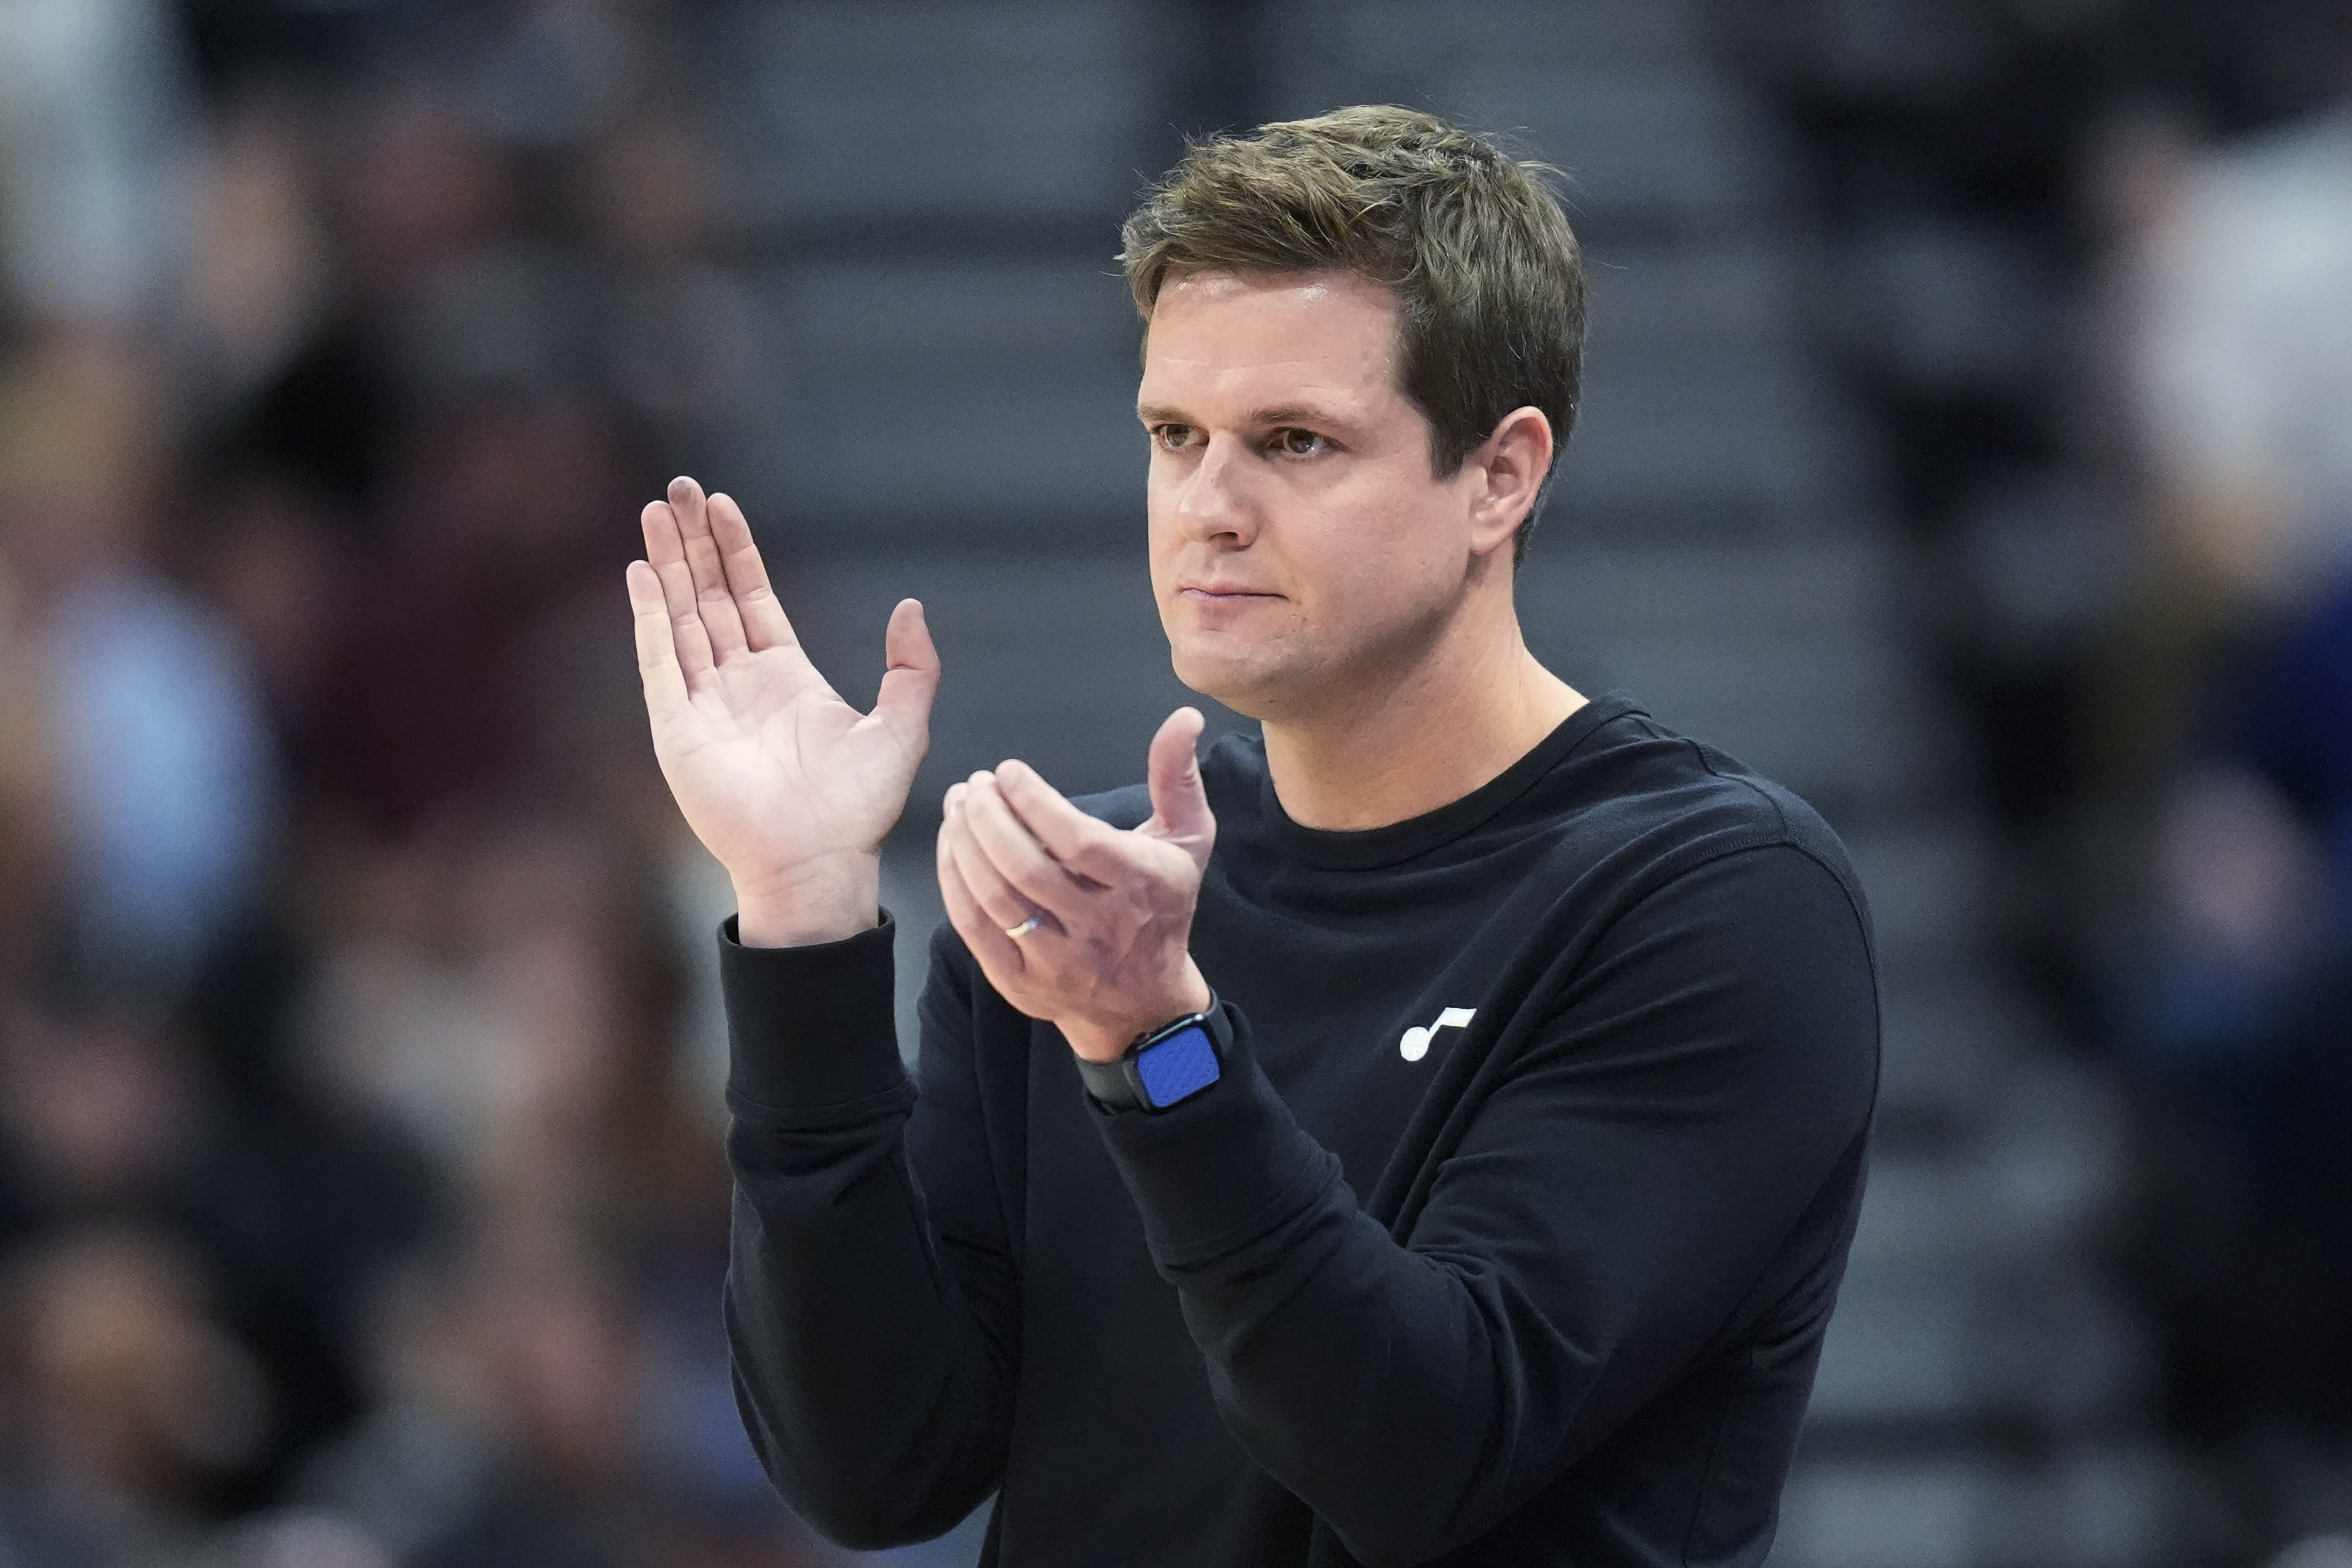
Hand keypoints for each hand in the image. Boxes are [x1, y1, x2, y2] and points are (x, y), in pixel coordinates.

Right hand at [627, 476, 938, 945]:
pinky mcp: (677, 728)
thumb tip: (911, 606)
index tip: (721, 504)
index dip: (737, 549)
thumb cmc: (859, 810)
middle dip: (693, 542)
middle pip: (710, 594)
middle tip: (679, 488)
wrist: (818, 863)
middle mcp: (739, 683)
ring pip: (681, 616)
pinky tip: (641, 573)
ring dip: (667, 565)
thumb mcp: (903, 728)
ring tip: (655, 512)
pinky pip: (659, 661)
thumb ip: (912, 667)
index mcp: (786, 677)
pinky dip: (650, 617)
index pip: (753, 596)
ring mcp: (704, 703)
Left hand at [937, 708, 1215, 1061]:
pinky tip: (950, 848)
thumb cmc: (1162, 908)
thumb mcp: (1187, 840)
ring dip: (966, 846)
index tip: (1007, 771)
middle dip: (989, 818)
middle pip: (1027, 869)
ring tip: (958, 807)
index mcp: (1141, 885)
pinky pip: (976, 931)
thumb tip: (1184, 718)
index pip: (1077, 842)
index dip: (1033, 802)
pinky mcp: (1022, 984)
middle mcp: (1100, 929)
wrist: (1144, 1003)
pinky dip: (955, 884)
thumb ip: (1177, 777)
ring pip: (996, 900)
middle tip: (974, 785)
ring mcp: (1059, 962)